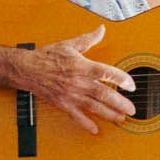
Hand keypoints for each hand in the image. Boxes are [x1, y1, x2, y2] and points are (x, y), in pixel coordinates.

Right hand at [20, 26, 134, 134]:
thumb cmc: (47, 56)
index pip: (106, 73)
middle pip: (104, 94)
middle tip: (132, 109)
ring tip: (121, 119)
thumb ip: (88, 39)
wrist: (27, 69)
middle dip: (120, 103)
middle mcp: (78, 82)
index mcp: (82, 66)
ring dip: (109, 114)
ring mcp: (71, 95)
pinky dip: (86, 124)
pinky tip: (95, 130)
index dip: (121, 79)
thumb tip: (101, 29)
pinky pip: (76, 116)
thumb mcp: (69, 45)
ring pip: (94, 107)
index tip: (132, 85)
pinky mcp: (63, 103)